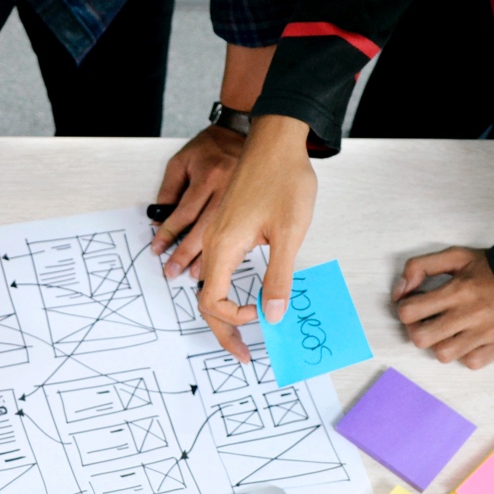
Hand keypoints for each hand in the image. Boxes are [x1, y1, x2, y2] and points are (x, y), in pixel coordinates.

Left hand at [150, 125, 244, 279]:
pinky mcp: (255, 204)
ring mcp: (244, 197)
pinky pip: (241, 231)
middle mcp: (227, 188)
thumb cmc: (211, 147)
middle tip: (172, 271)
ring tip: (195, 274)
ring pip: (223, 234)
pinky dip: (230, 249)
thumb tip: (159, 220)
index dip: (169, 233)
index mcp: (208, 176)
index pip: (183, 213)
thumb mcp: (181, 161)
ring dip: (208, 257)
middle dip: (185, 254)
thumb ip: (169, 190)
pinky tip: (223, 261)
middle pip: (203, 229)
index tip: (157, 249)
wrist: (247, 133)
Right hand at [198, 115, 316, 361]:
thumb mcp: (290, 233)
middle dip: (221, 330)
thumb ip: (278, 277)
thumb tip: (272, 314)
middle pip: (203, 299)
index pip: (212, 300)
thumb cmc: (284, 179)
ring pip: (207, 284)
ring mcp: (217, 235)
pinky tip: (240, 297)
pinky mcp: (225, 227)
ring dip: (220, 312)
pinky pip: (215, 268)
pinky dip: (222, 290)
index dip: (233, 319)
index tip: (261, 316)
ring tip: (238, 332)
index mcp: (224, 246)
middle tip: (241, 354)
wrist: (276, 140)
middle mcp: (214, 242)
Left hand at [394, 247, 493, 368]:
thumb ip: (421, 266)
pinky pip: (471, 362)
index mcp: (456, 291)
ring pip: (443, 354)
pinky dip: (466, 355)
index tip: (414, 306)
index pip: (408, 311)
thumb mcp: (457, 257)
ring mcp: (485, 333)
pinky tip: (469, 341)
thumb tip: (400, 290)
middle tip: (426, 322)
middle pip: (420, 338)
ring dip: (440, 345)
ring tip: (447, 333)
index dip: (405, 309)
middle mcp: (469, 314)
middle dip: (417, 330)